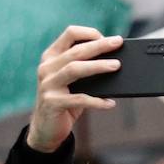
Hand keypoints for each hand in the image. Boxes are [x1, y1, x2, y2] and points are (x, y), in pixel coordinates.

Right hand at [27, 26, 122, 153]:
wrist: (45, 130)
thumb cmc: (64, 102)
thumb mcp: (72, 82)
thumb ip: (85, 68)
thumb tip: (114, 61)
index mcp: (51, 57)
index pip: (70, 34)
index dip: (89, 33)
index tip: (107, 38)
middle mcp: (47, 68)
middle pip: (76, 50)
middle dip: (99, 45)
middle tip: (118, 43)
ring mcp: (48, 85)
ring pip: (75, 69)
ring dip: (98, 66)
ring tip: (116, 66)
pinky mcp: (52, 103)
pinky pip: (79, 99)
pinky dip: (97, 101)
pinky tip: (110, 103)